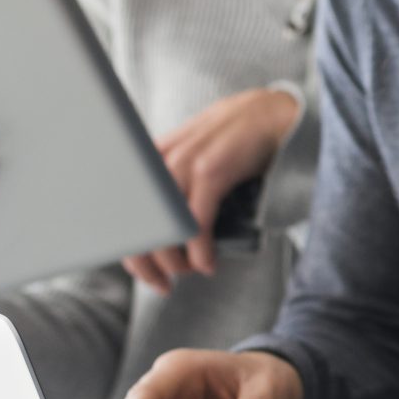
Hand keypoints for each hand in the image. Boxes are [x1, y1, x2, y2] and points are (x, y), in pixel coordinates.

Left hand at [123, 88, 298, 293]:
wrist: (272, 114)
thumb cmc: (236, 139)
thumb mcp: (193, 154)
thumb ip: (174, 181)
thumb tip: (166, 229)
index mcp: (151, 158)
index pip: (126, 214)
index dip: (131, 250)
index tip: (147, 273)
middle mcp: (160, 160)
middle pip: (138, 225)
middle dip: (148, 265)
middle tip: (164, 284)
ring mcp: (185, 163)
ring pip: (166, 229)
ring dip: (176, 261)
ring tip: (192, 270)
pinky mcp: (211, 171)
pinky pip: (197, 225)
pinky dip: (201, 251)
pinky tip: (207, 263)